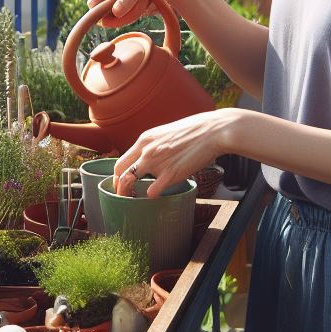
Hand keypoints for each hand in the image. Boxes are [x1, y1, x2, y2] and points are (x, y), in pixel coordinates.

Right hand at [87, 0, 191, 28]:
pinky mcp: (129, 6)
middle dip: (119, 14)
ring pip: (115, 17)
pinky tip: (146, 6)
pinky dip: (135, 16)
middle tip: (140, 5)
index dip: (100, 12)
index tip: (118, 15)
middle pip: (105, 12)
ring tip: (145, 3)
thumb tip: (114, 12)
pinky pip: (125, 18)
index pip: (94, 2)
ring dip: (130, 15)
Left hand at [113, 108, 245, 196]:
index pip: (121, 161)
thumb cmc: (194, 131)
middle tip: (122, 195)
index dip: (118, 175)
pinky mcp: (171, 174)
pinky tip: (155, 196)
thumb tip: (148, 158)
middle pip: (121, 172)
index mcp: (145, 139)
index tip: (120, 183)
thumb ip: (154, 145)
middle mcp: (146, 151)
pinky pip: (152, 191)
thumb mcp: (165, 133)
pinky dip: (151, 196)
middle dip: (118, 186)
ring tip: (132, 200)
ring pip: (131, 181)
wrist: (213, 131)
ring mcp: (157, 163)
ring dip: (129, 193)